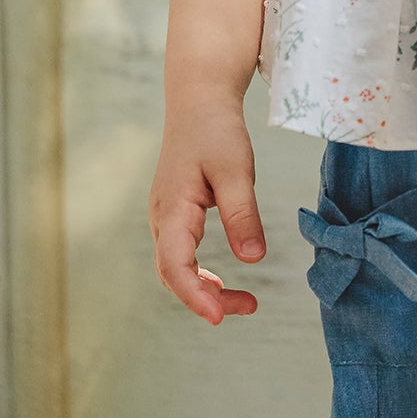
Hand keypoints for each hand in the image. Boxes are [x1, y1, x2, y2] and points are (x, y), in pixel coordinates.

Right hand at [149, 92, 266, 323]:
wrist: (199, 100)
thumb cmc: (217, 130)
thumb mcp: (236, 169)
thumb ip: (243, 214)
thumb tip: (254, 260)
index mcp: (173, 208)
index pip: (176, 266)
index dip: (195, 296)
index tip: (220, 316)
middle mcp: (162, 218)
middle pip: (173, 274)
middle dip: (206, 299)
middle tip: (249, 307)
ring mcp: (166, 217)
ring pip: (175, 268)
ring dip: (204, 289)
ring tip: (245, 302)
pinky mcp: (176, 214)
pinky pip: (181, 255)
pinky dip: (200, 275)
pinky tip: (222, 283)